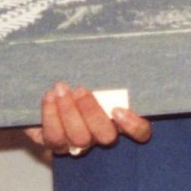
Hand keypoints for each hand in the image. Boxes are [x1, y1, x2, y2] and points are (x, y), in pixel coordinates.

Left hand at [24, 82, 151, 157]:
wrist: (54, 89)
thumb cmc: (84, 76)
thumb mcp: (100, 72)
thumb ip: (108, 70)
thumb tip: (115, 46)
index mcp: (121, 120)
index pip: (141, 132)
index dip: (132, 126)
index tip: (117, 110)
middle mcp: (102, 137)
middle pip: (105, 136)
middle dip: (91, 113)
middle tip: (80, 89)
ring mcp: (79, 144)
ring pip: (78, 138)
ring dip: (68, 113)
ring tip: (60, 89)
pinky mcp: (56, 143)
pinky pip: (53, 138)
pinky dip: (50, 117)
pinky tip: (49, 97)